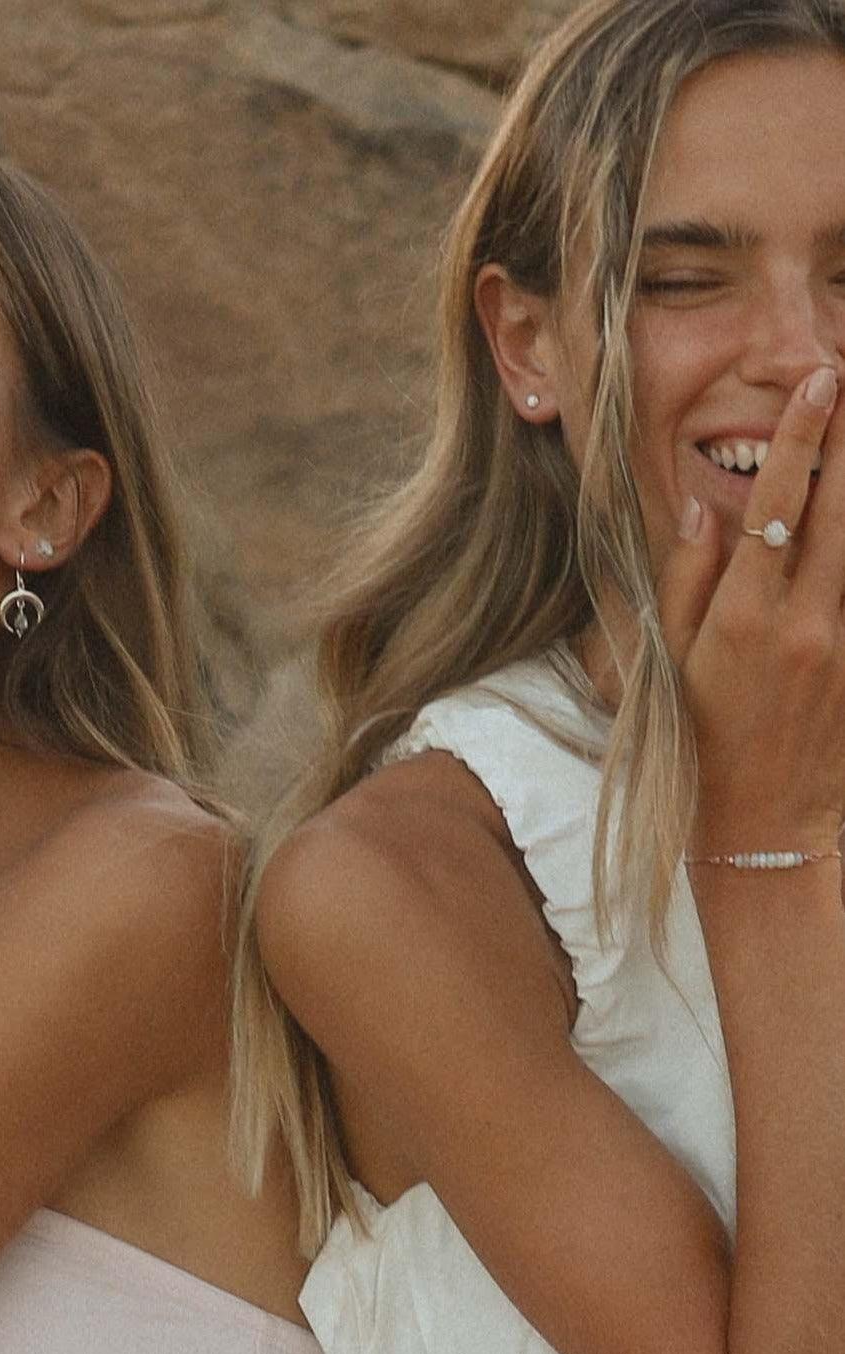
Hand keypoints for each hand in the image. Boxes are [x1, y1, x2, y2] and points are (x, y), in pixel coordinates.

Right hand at [660, 365, 844, 851]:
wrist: (763, 823)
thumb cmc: (702, 741)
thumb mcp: (672, 663)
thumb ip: (685, 577)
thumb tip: (705, 503)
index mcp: (746, 617)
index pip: (780, 506)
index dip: (803, 439)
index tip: (822, 384)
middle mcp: (809, 622)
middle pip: (844, 510)